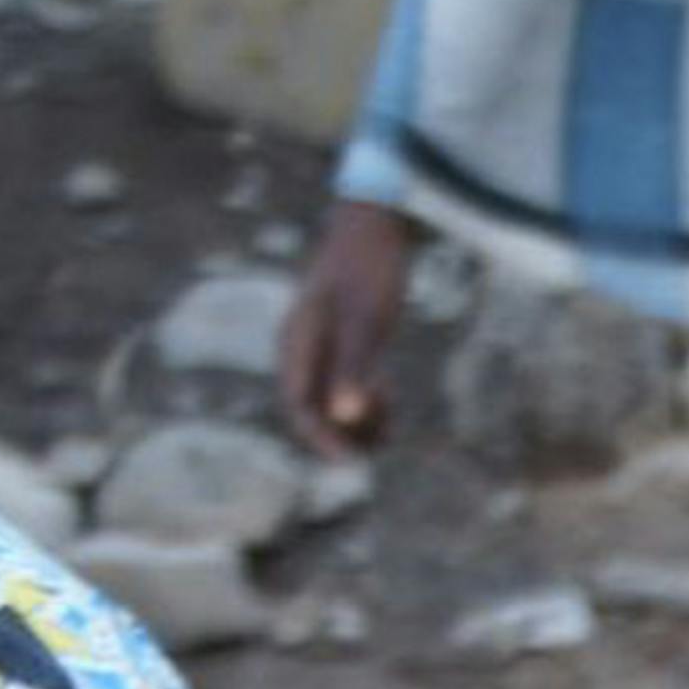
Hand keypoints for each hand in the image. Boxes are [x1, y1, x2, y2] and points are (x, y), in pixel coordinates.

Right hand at [274, 196, 420, 453]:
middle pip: (315, 411)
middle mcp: (305, 350)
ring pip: (335, 402)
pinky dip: (369, 400)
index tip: (352, 463)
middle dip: (345, 433)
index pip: (298, 407)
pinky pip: (350, 385)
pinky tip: (391, 397)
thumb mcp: (365, 320)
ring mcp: (325, 347)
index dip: (321, 440)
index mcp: (298, 344)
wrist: (376, 226)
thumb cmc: (367, 269)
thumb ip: (353, 367)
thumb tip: (344, 417)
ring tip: (391, 419)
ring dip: (360, 420)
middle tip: (381, 444)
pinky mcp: (347, 344)